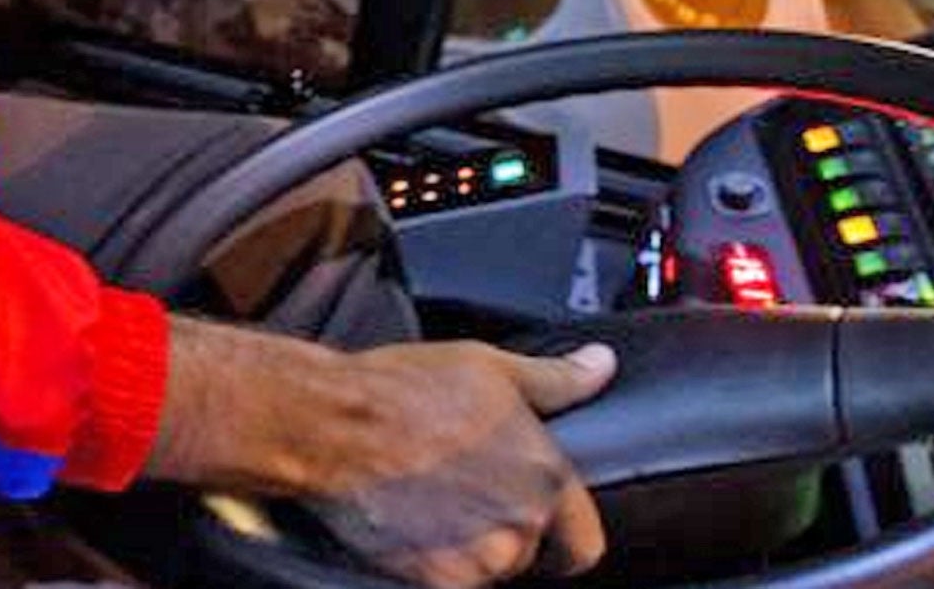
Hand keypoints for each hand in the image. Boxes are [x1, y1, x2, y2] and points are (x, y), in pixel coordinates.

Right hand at [147, 320, 615, 588]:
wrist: (331, 425)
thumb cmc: (403, 389)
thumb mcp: (489, 367)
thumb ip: (556, 378)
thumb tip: (601, 365)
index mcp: (545, 476)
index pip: (586, 542)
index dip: (563, 531)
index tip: (536, 514)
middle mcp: (520, 526)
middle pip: (531, 555)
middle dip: (505, 531)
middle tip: (465, 493)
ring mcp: (476, 559)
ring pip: (488, 570)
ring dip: (469, 547)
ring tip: (432, 501)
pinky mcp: (433, 580)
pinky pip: (448, 580)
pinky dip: (433, 561)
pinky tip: (410, 521)